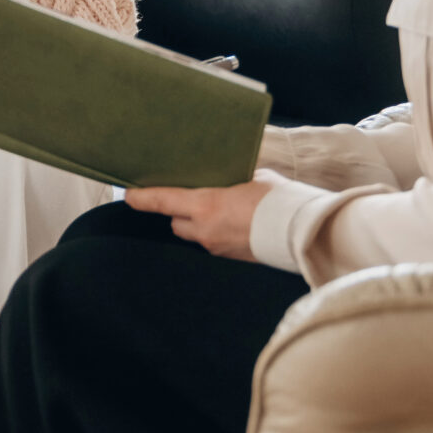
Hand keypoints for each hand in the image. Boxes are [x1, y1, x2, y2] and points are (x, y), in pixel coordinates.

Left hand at [125, 170, 288, 260]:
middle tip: (186, 196)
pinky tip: (233, 222)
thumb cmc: (280, 199)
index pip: (163, 201)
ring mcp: (218, 247)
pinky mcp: (232, 257)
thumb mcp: (251, 177)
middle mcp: (206, 230)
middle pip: (176, 222)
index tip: (128, 194)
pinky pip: (213, 243)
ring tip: (215, 208)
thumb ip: (230, 178)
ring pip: (195, 235)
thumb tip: (223, 174)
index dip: (142, 198)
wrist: (304, 231)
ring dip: (197, 223)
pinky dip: (215, 233)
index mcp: (206, 206)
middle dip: (178, 211)